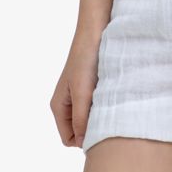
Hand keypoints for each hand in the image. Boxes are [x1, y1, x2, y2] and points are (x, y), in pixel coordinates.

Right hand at [50, 25, 104, 148]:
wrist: (96, 28)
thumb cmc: (86, 57)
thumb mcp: (82, 91)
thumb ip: (80, 118)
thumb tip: (82, 143)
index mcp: (59, 105)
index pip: (69, 138)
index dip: (83, 139)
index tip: (101, 128)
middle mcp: (68, 102)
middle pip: (80, 129)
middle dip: (93, 126)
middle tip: (108, 114)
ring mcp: (80, 93)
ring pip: (91, 116)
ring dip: (101, 113)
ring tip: (110, 100)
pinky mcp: (92, 85)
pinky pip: (98, 103)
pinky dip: (106, 102)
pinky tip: (113, 92)